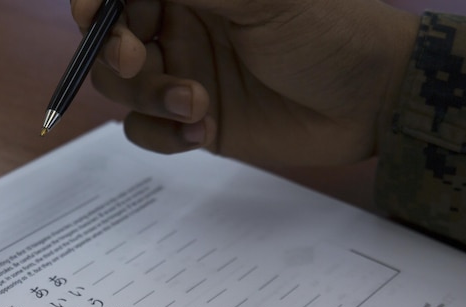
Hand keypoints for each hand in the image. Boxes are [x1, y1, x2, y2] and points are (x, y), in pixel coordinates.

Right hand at [71, 0, 418, 166]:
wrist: (373, 100)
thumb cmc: (330, 31)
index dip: (96, 1)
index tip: (92, 14)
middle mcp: (181, 23)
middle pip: (110, 38)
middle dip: (115, 52)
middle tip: (137, 59)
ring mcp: (184, 73)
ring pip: (122, 87)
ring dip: (148, 98)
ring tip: (197, 104)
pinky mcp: (195, 121)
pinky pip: (145, 131)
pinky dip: (162, 135)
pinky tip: (203, 131)